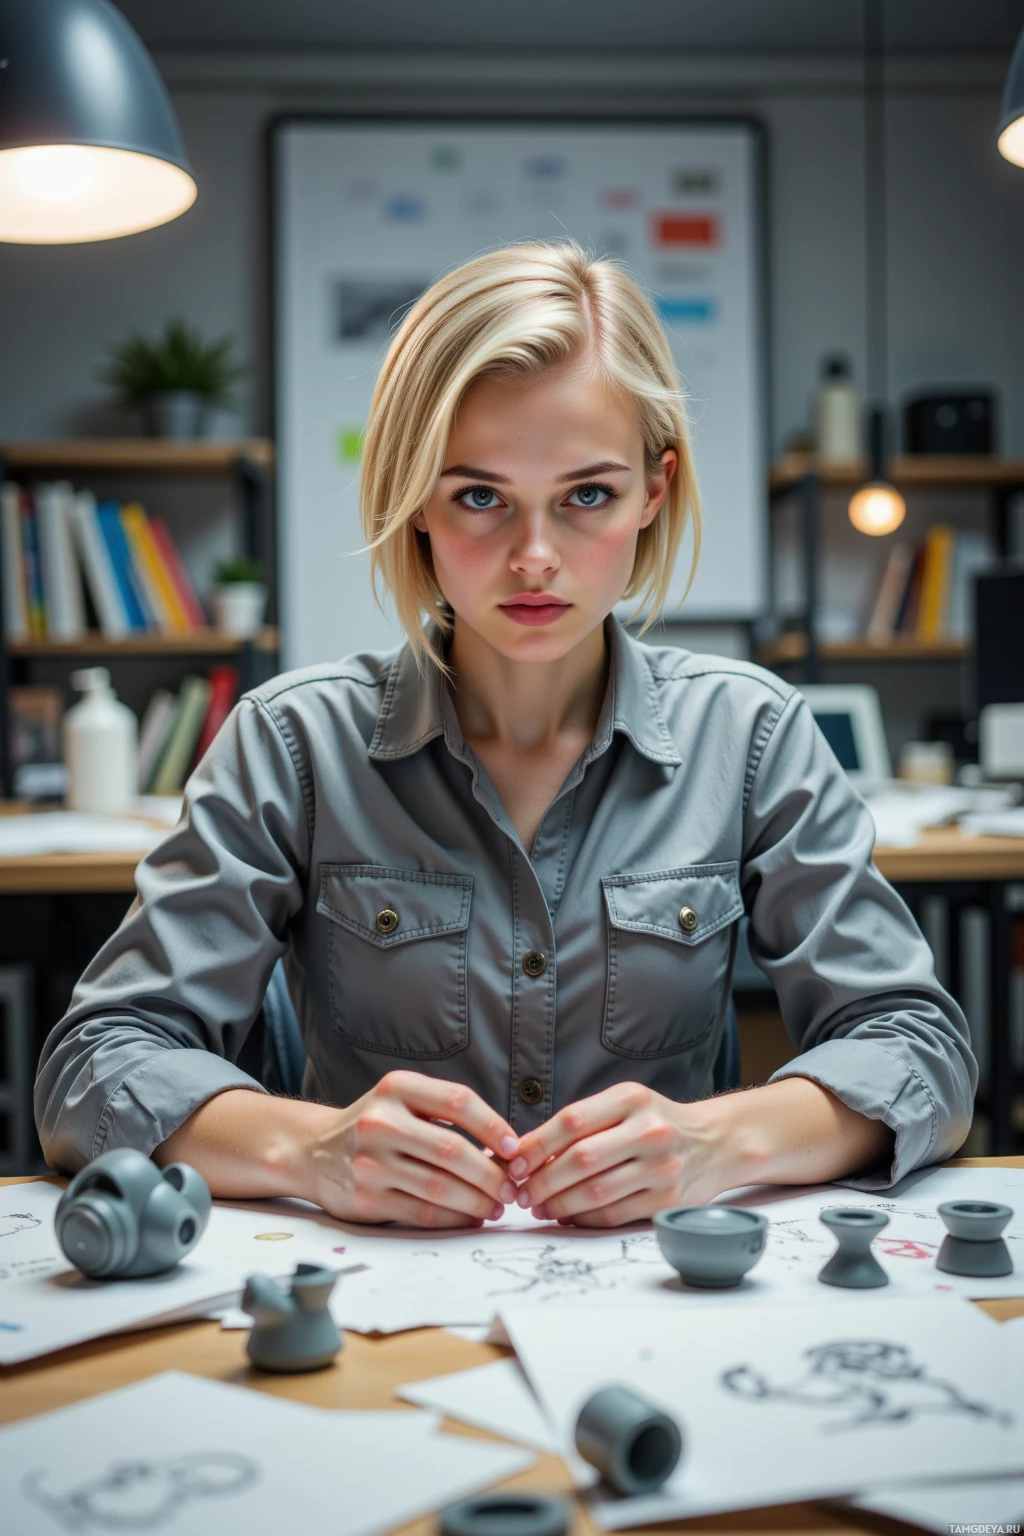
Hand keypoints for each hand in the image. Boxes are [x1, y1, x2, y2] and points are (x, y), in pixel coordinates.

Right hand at [307, 1070, 519, 1227]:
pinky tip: (470, 1218)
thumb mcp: (404, 1102)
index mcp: (397, 1088)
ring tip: (496, 1206)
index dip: (493, 1125)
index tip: (514, 1148)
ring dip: (477, 1201)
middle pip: (452, 1150)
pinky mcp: (365, 1198)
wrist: (313, 1151)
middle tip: (511, 1188)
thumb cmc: (375, 1125)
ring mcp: (370, 1162)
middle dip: (491, 1174)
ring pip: (440, 1186)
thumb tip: (506, 1152)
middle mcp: (380, 1121)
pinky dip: (454, 1218)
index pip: (458, 1101)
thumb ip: (447, 1117)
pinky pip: (422, 1212)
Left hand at [509, 1083, 727, 1226]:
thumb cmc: (656, 1122)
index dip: (537, 1145)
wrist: (716, 1142)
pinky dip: (584, 1218)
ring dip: (559, 1204)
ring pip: (596, 1192)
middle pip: (581, 1160)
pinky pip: (615, 1214)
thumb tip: (525, 1151)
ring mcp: (662, 1167)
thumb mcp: (624, 1105)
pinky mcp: (667, 1200)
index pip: (572, 1121)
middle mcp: (650, 1130)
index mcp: (631, 1099)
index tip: (514, 1163)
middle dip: (543, 1180)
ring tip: (539, 1207)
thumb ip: (581, 1123)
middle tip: (521, 1193)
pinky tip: (567, 1216)